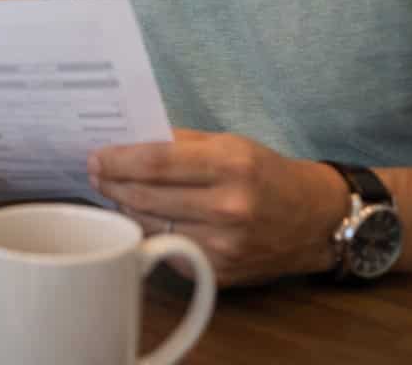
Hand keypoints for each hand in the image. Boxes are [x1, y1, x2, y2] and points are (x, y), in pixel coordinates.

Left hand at [89, 129, 344, 286]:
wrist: (316, 220)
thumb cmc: (266, 173)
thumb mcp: (229, 144)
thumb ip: (179, 142)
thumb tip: (127, 140)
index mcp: (230, 166)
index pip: (156, 162)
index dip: (118, 160)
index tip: (95, 156)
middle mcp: (228, 208)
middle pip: (146, 196)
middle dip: (112, 183)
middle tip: (95, 172)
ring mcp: (223, 245)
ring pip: (150, 225)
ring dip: (126, 207)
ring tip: (115, 191)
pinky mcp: (220, 272)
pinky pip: (168, 248)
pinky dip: (151, 231)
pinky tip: (145, 216)